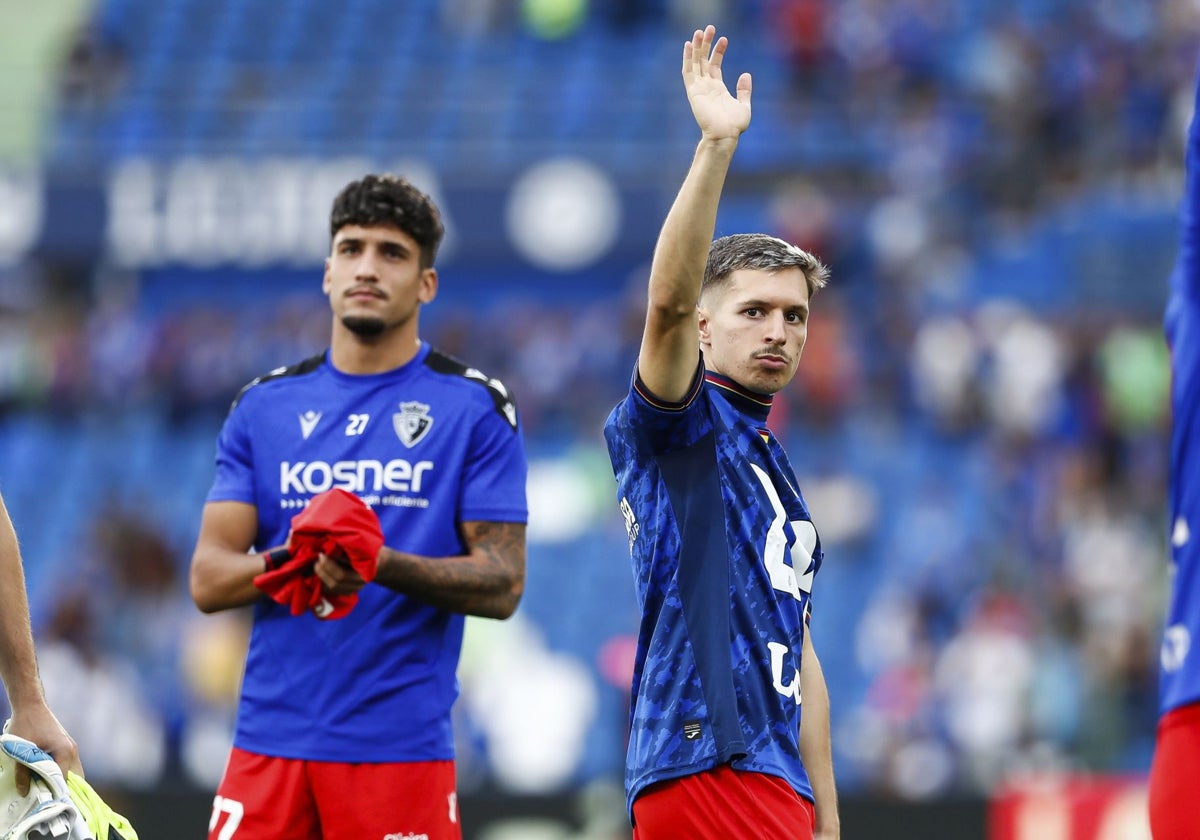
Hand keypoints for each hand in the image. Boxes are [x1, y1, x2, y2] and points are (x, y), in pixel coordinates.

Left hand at [6, 704, 81, 793]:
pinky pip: (69, 764)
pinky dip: (62, 773)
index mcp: (65, 752)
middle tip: (52, 800)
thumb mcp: (21, 752)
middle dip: (67, 789)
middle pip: (76, 777)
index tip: (49, 804)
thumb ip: (23, 773)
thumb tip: (24, 791)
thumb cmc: (26, 725)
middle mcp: (72, 750)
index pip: (66, 780)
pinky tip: (49, 777)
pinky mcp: (66, 745)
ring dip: (64, 780)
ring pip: (74, 771)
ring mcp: (71, 747)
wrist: (30, 705)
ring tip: (50, 790)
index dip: (57, 793)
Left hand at [313, 552, 367, 596]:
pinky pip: (331, 591)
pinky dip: (323, 582)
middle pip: (335, 584)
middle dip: (323, 572)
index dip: (329, 566)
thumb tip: (328, 554)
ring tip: (317, 565)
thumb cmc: (365, 552)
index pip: (342, 575)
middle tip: (317, 561)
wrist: (374, 562)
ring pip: (332, 589)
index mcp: (364, 575)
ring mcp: (352, 590)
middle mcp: (358, 585)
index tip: (321, 555)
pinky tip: (320, 573)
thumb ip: (344, 553)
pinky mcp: (346, 592)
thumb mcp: (357, 550)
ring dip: (321, 577)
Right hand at [682, 25, 751, 142]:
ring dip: (697, 47)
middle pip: (703, 60)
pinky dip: (687, 58)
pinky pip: (688, 72)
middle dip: (706, 44)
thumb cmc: (735, 125)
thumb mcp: (744, 105)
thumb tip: (746, 74)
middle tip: (709, 28)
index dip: (718, 51)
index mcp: (717, 88)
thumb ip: (744, 90)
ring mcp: (699, 88)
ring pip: (695, 63)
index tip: (724, 39)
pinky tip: (689, 45)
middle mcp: (706, 86)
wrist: (725, 135)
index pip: (715, 65)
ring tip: (699, 31)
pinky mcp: (693, 91)